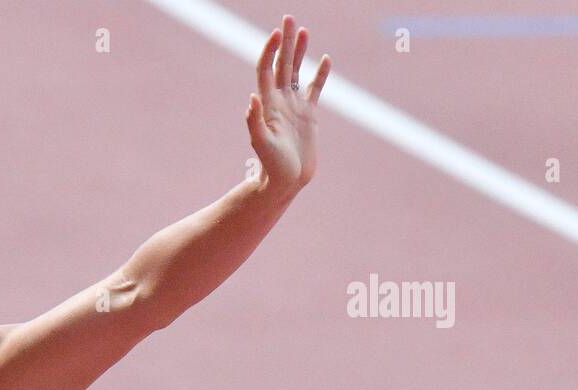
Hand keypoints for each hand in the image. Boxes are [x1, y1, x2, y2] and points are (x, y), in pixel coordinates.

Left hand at [246, 14, 331, 196]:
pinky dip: (321, 75)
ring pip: (297, 72)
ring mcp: (294, 107)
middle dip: (286, 41)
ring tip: (303, 31)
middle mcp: (280, 101)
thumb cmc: (270, 166)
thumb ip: (255, 122)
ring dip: (300, 52)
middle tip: (289, 18)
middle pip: (282, 64)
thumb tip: (252, 98)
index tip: (276, 33)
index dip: (270, 50)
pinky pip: (315, 89)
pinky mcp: (308, 116)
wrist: (285, 182)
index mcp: (268, 104)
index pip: (267, 69)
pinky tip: (325, 60)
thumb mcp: (261, 144)